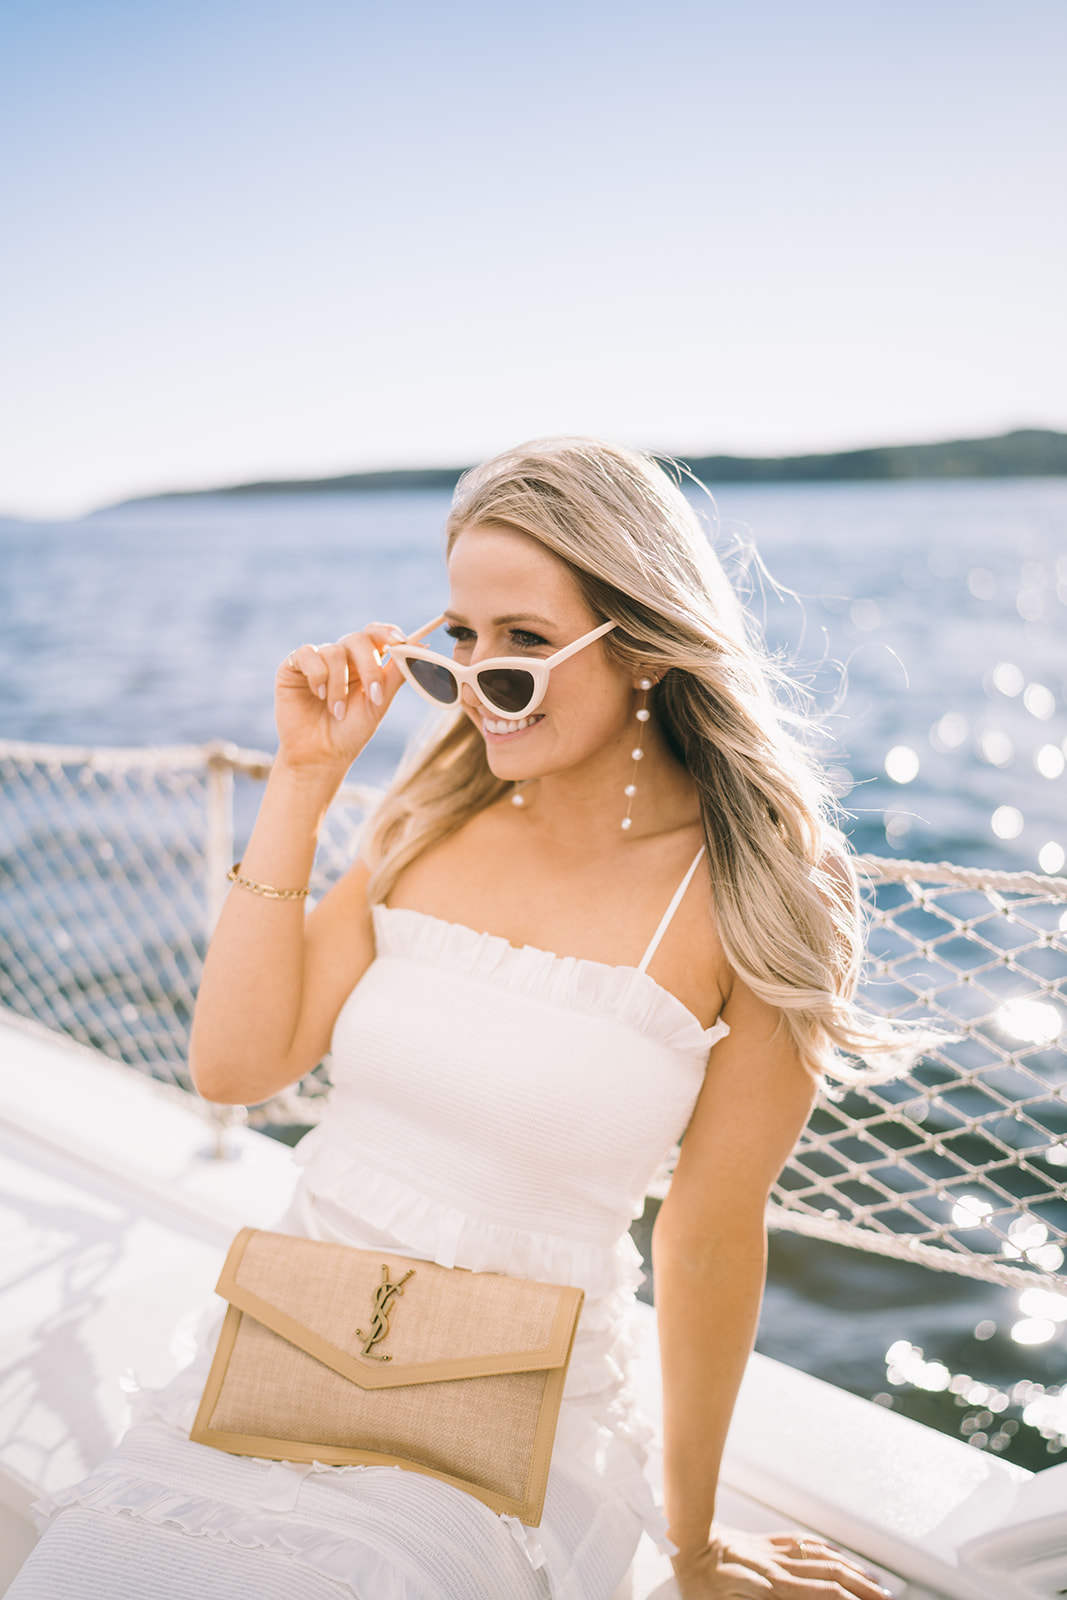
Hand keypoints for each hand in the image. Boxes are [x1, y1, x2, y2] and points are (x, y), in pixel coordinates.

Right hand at [273, 623, 406, 772]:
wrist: (321, 756)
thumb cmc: (351, 732)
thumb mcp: (378, 704)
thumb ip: (395, 675)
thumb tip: (421, 646)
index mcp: (364, 662)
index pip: (376, 635)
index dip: (387, 633)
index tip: (400, 642)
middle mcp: (342, 657)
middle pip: (358, 639)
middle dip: (369, 666)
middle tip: (374, 696)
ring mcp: (317, 660)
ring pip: (334, 652)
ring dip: (340, 685)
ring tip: (337, 711)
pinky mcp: (293, 666)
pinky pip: (307, 654)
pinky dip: (317, 674)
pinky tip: (318, 694)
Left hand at [671, 1528, 892, 1598]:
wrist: (686, 1538)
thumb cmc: (699, 1579)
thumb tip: (780, 1593)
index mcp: (774, 1585)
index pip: (824, 1593)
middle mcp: (781, 1567)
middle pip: (833, 1575)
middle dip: (863, 1588)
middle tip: (888, 1599)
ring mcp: (776, 1552)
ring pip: (823, 1558)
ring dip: (852, 1570)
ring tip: (875, 1583)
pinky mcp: (768, 1543)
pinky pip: (804, 1544)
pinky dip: (827, 1551)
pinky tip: (837, 1555)